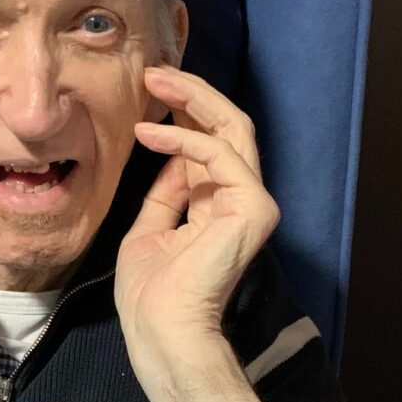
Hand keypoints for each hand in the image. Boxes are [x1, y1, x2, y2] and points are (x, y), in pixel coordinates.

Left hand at [115, 66, 279, 359]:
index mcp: (219, 207)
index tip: (151, 89)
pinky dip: (184, 138)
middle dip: (192, 94)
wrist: (161, 329)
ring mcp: (253, 203)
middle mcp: (242, 201)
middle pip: (229, 128)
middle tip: (154, 71)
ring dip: (192, 99)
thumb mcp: (150, 229)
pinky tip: (148, 133)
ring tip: (153, 83)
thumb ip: (167, 192)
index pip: (211, 144)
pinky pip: (220, 156)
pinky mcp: (253, 208)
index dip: (186, 112)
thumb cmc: (151, 295)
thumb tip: (171, 151)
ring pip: (233, 129)